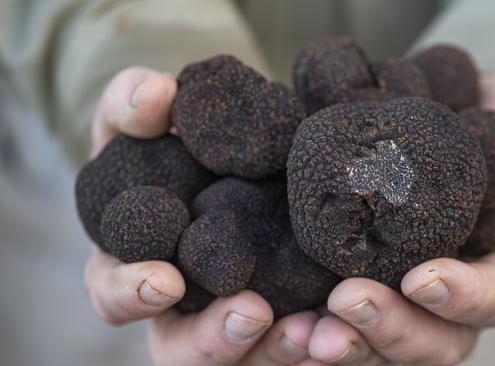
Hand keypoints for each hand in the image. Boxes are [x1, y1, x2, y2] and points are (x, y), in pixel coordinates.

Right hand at [84, 67, 319, 364]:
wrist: (230, 149)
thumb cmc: (171, 140)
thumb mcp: (140, 117)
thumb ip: (132, 105)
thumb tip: (155, 96)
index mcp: (134, 264)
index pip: (117, 294)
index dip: (131, 293)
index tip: (164, 280)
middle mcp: (182, 304)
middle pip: (184, 349)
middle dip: (214, 341)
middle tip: (252, 314)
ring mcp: (233, 314)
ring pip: (247, 358)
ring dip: (277, 350)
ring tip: (312, 331)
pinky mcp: (285, 311)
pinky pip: (299, 342)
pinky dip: (319, 340)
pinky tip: (342, 325)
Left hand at [306, 73, 494, 364]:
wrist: (454, 118)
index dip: (464, 297)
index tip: (421, 278)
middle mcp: (460, 295)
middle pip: (435, 339)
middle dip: (392, 329)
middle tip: (346, 303)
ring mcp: (409, 296)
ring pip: (384, 344)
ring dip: (346, 342)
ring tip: (303, 332)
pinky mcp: (368, 280)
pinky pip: (344, 320)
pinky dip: (315, 327)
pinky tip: (285, 323)